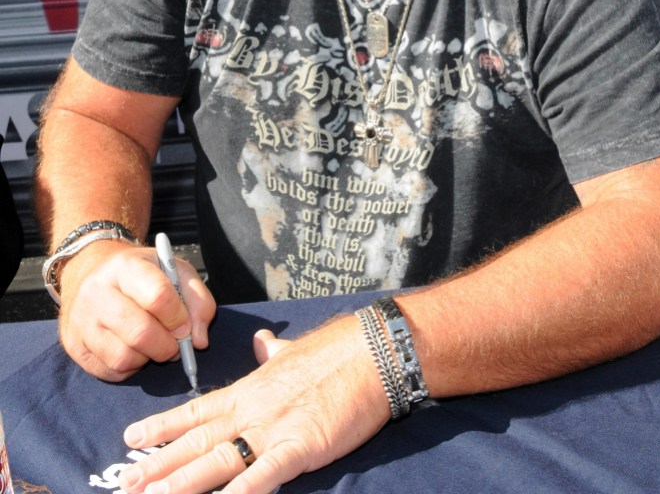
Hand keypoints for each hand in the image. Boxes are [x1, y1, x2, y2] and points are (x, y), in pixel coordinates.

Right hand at [57, 242, 215, 380]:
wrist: (92, 272)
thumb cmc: (143, 275)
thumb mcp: (176, 272)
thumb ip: (198, 301)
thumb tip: (200, 341)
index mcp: (126, 266)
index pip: (158, 296)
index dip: (178, 317)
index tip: (185, 326)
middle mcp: (97, 291)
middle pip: (140, 332)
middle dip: (167, 346)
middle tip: (174, 344)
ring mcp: (81, 320)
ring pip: (123, 357)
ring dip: (148, 358)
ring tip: (152, 344)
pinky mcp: (74, 345)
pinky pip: (109, 371)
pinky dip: (130, 367)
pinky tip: (133, 349)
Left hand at [119, 313, 390, 493]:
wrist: (372, 350)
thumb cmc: (338, 350)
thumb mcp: (295, 350)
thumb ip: (273, 353)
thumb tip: (262, 342)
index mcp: (251, 389)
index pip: (197, 411)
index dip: (163, 427)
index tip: (131, 440)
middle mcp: (253, 410)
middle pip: (196, 441)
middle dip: (159, 466)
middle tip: (124, 485)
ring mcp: (274, 428)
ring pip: (218, 460)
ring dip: (182, 483)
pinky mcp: (301, 445)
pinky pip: (264, 473)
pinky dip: (242, 489)